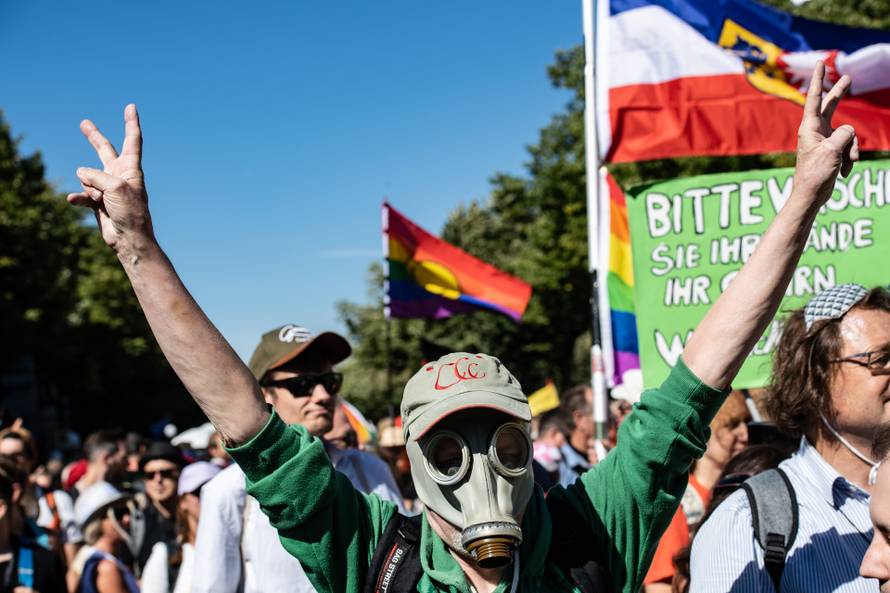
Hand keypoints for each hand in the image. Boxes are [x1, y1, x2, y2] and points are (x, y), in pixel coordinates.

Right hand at [67, 104, 153, 253]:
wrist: (129, 238)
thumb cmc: (130, 211)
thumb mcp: (115, 187)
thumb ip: (96, 175)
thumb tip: (81, 173)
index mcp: (131, 168)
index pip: (132, 140)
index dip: (130, 123)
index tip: (131, 107)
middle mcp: (119, 174)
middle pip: (104, 150)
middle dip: (94, 137)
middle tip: (84, 123)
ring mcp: (107, 187)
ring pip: (86, 176)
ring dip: (90, 188)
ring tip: (103, 201)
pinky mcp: (97, 201)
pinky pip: (81, 193)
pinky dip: (78, 197)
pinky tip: (73, 200)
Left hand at [792, 61, 859, 205]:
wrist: (812, 195)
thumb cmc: (816, 173)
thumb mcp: (832, 150)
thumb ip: (843, 134)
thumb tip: (848, 131)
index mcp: (809, 127)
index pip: (813, 98)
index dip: (818, 79)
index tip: (819, 63)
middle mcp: (815, 130)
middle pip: (831, 106)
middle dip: (839, 94)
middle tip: (847, 77)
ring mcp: (824, 140)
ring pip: (849, 134)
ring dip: (853, 150)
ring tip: (846, 163)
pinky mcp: (832, 150)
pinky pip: (849, 147)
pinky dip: (851, 159)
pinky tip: (845, 172)